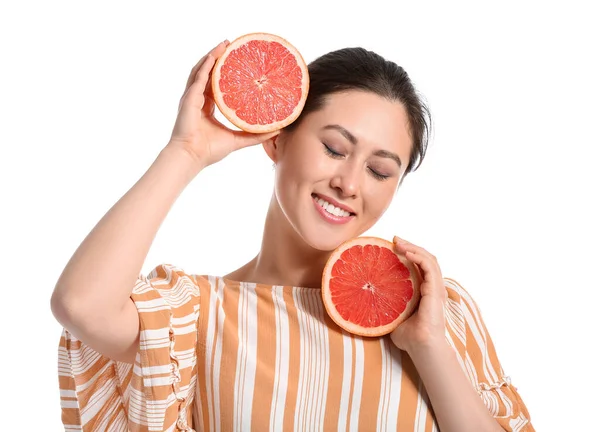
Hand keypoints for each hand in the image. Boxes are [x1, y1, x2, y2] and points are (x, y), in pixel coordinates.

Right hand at [167, 40, 278, 169]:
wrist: (192, 156)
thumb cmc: (209, 151)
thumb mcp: (237, 140)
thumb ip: (255, 135)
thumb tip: (277, 130)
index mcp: (206, 108)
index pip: (215, 86)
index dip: (224, 74)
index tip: (236, 64)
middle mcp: (198, 100)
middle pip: (208, 74)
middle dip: (218, 59)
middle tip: (231, 47)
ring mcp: (192, 97)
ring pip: (201, 70)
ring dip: (212, 56)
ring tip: (224, 44)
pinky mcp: (189, 97)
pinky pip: (199, 76)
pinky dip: (206, 64)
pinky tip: (215, 54)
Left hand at [389, 236, 447, 353]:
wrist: (421, 346)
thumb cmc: (409, 337)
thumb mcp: (393, 316)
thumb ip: (386, 307)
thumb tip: (365, 303)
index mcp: (425, 292)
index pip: (420, 266)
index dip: (409, 254)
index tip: (393, 247)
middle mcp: (433, 287)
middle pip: (425, 258)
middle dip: (410, 246)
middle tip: (394, 239)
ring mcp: (436, 288)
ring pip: (429, 259)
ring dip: (413, 247)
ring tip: (398, 241)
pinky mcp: (436, 290)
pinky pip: (429, 267)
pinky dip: (419, 256)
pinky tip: (406, 252)